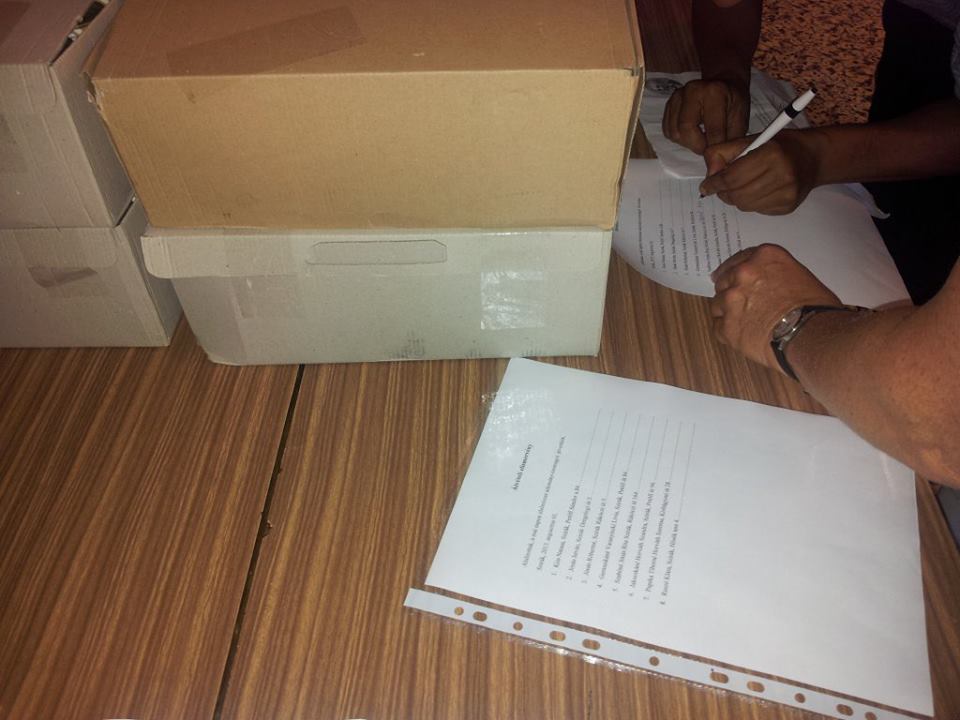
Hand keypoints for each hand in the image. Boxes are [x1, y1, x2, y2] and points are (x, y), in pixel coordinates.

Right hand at [662, 79, 749, 154]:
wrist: (723, 82)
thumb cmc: (733, 102)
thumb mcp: (740, 118)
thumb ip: (731, 140)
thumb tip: (721, 162)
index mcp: (714, 92)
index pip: (712, 129)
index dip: (715, 147)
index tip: (717, 154)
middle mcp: (692, 90)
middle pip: (685, 130)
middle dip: (696, 146)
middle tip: (706, 148)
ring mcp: (678, 96)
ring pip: (674, 132)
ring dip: (687, 142)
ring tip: (699, 139)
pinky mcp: (669, 104)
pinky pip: (667, 130)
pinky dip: (679, 138)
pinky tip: (691, 134)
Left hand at [699, 129, 822, 213]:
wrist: (812, 158)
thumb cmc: (778, 146)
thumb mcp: (750, 140)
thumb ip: (723, 152)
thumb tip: (709, 176)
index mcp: (771, 154)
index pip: (732, 177)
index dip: (715, 183)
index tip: (706, 187)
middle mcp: (782, 175)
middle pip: (737, 195)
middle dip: (724, 192)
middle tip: (721, 187)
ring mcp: (787, 194)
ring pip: (745, 206)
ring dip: (736, 198)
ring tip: (740, 187)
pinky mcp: (788, 207)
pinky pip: (757, 210)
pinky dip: (751, 203)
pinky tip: (758, 191)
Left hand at [710, 244, 840, 372]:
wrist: (811, 336)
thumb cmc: (816, 309)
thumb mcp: (801, 277)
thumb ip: (776, 274)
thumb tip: (770, 285)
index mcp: (764, 257)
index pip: (741, 258)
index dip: (738, 270)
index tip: (733, 276)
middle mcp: (743, 274)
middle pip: (725, 279)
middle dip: (730, 289)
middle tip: (738, 301)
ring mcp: (731, 300)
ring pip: (718, 303)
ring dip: (727, 311)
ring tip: (744, 322)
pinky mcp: (726, 326)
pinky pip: (718, 327)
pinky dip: (728, 332)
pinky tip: (743, 336)